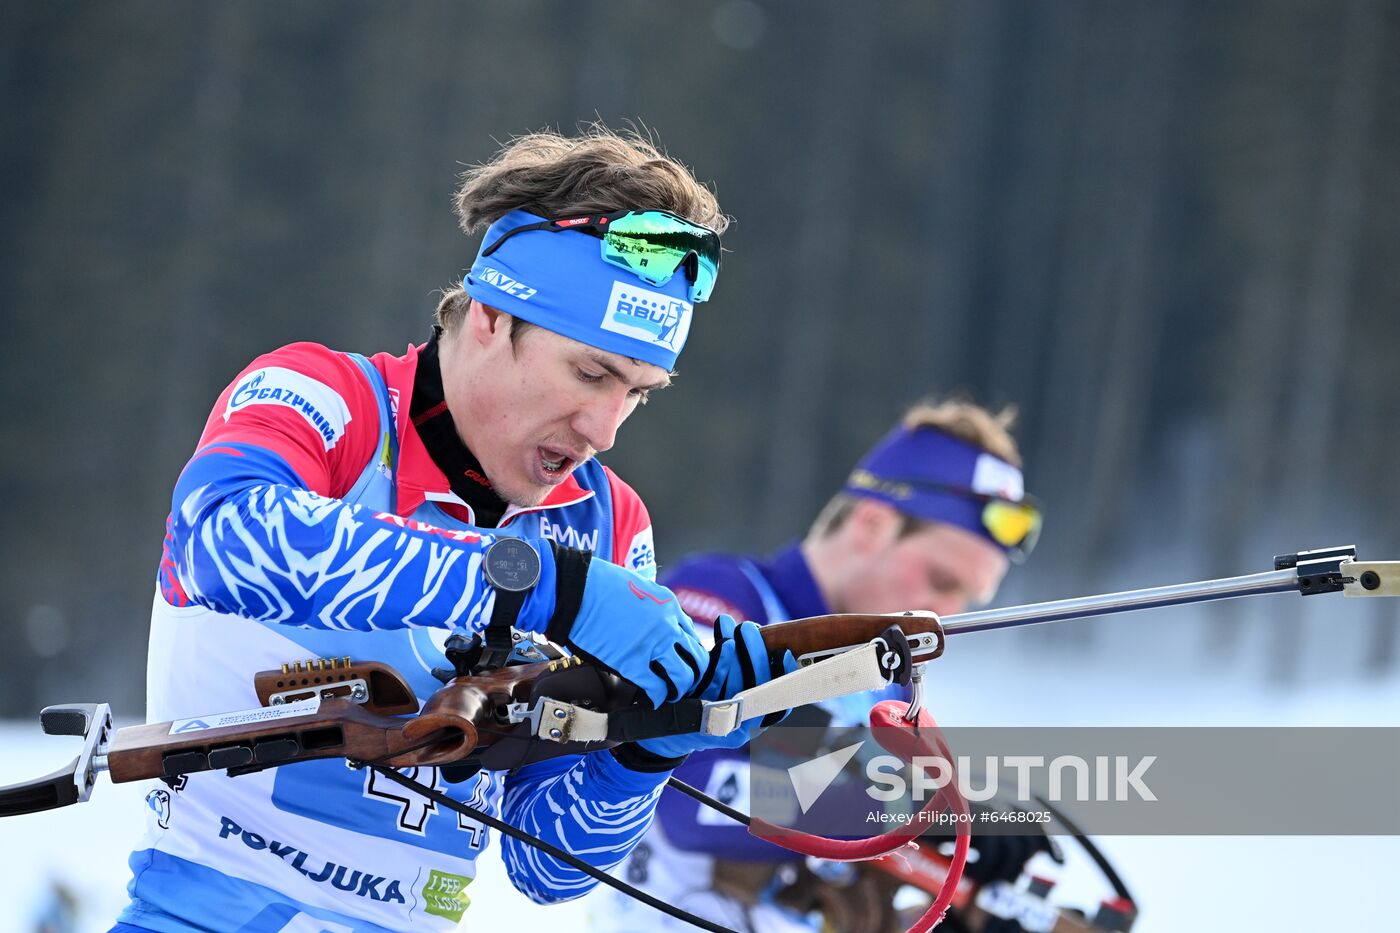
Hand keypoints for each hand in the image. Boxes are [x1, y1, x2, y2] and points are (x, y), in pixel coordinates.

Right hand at [544, 546, 708, 707]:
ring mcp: (652, 645)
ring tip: (669, 694)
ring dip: (678, 689)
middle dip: (692, 674)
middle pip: (696, 659)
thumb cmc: (597, 584)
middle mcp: (667, 626)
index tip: (680, 661)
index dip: (688, 652)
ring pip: (683, 677)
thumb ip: (651, 604)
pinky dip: (657, 698)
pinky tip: (651, 699)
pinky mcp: (631, 663)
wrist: (574, 589)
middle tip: (681, 682)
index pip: (691, 635)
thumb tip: (653, 619)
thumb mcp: (637, 585)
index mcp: (668, 605)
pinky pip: (656, 689)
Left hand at [637, 615, 797, 758]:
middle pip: (758, 691)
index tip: (784, 652)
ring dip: (737, 650)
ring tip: (732, 625)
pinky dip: (720, 663)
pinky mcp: (697, 717)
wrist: (666, 725)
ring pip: (736, 686)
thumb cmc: (704, 696)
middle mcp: (741, 729)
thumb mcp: (729, 685)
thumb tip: (761, 635)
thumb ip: (745, 668)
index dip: (785, 680)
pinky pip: (712, 687)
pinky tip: (722, 643)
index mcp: (755, 722)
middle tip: (749, 628)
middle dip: (756, 654)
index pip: (779, 706)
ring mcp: (719, 725)